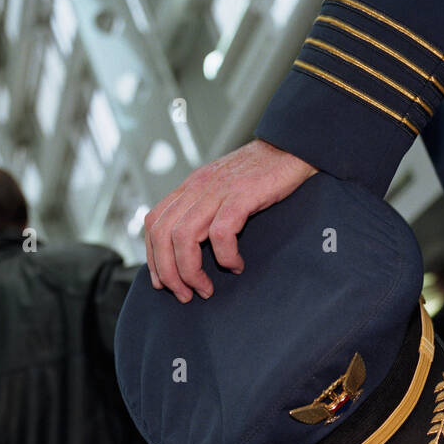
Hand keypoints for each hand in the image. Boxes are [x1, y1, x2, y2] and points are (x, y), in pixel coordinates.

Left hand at [144, 139, 316, 301]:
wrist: (290, 148)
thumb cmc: (262, 175)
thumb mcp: (222, 188)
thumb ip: (204, 210)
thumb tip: (192, 246)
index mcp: (190, 187)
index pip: (153, 222)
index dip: (152, 256)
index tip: (163, 281)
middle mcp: (197, 188)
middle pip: (163, 234)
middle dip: (169, 273)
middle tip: (185, 295)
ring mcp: (218, 191)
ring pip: (184, 237)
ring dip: (191, 271)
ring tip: (206, 288)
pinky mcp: (241, 195)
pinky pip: (221, 233)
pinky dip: (225, 256)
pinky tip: (236, 265)